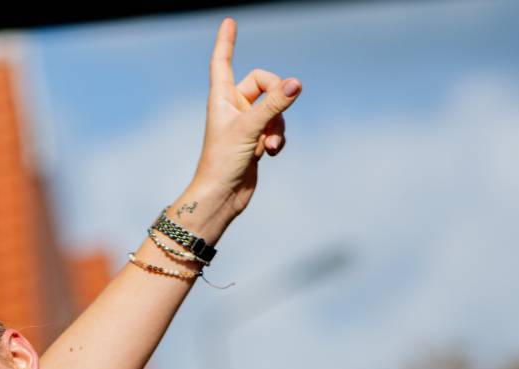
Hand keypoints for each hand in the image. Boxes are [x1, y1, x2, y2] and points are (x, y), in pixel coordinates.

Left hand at [185, 18, 301, 228]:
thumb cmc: (223, 162)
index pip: (222, 62)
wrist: (222, 197)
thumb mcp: (250, 128)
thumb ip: (275, 104)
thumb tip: (297, 83)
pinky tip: (271, 153)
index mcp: (221, 98)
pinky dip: (279, 137)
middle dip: (277, 97)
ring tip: (269, 143)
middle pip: (265, 82)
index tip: (229, 21)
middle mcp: (233, 107)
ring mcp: (246, 123)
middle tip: (276, 113)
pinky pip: (278, 127)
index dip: (226, 42)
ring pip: (276, 107)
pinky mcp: (257, 139)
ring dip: (279, 124)